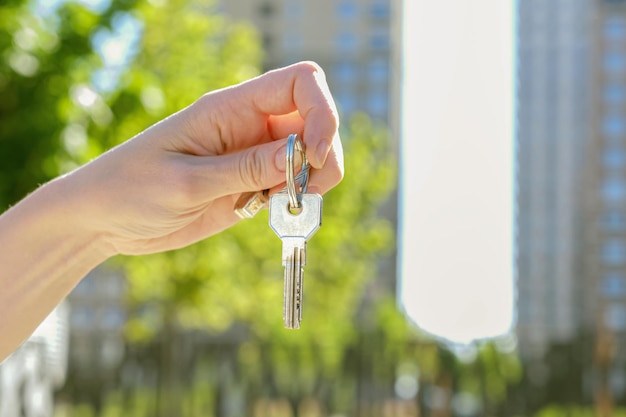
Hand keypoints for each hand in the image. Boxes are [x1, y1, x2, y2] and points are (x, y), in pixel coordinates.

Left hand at [62, 61, 343, 255]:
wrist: (104, 219)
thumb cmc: (130, 189)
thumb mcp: (186, 182)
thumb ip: (245, 169)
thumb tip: (300, 154)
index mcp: (230, 108)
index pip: (300, 83)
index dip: (322, 112)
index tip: (312, 155)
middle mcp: (249, 126)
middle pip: (315, 120)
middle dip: (322, 155)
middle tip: (296, 191)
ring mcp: (252, 156)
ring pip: (311, 154)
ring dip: (313, 180)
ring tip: (281, 205)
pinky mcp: (250, 185)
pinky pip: (292, 183)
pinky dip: (298, 199)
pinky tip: (273, 213)